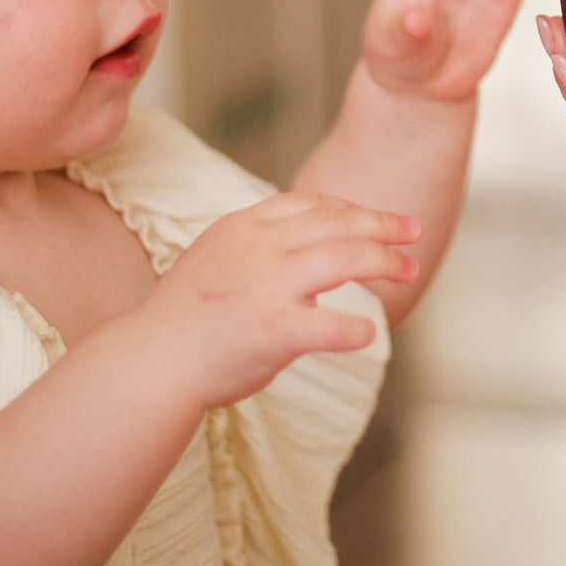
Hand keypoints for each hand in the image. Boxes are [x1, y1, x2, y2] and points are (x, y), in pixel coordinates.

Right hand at [136, 191, 419, 407]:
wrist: (151, 362)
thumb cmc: (184, 320)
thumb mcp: (217, 259)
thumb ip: (260, 248)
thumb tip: (307, 249)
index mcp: (243, 227)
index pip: (309, 204)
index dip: (348, 207)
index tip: (372, 215)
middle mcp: (259, 248)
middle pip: (338, 222)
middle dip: (382, 223)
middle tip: (414, 230)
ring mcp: (268, 286)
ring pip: (345, 257)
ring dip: (385, 261)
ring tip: (408, 270)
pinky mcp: (275, 330)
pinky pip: (332, 325)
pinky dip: (357, 329)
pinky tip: (369, 333)